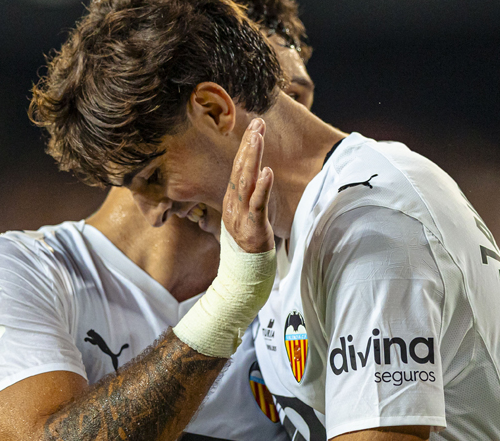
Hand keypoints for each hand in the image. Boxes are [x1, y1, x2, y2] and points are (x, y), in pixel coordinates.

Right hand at [222, 118, 274, 252]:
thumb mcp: (245, 213)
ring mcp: (241, 215)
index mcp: (232, 198)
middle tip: (257, 123)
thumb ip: (249, 193)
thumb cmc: (248, 240)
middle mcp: (233, 203)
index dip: (246, 145)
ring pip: (246, 182)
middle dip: (249, 144)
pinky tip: (267, 172)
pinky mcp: (253, 227)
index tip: (255, 126)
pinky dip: (262, 187)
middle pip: (240, 169)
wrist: (243, 271)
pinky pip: (257, 205)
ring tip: (258, 138)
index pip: (238, 166)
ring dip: (252, 158)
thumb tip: (257, 172)